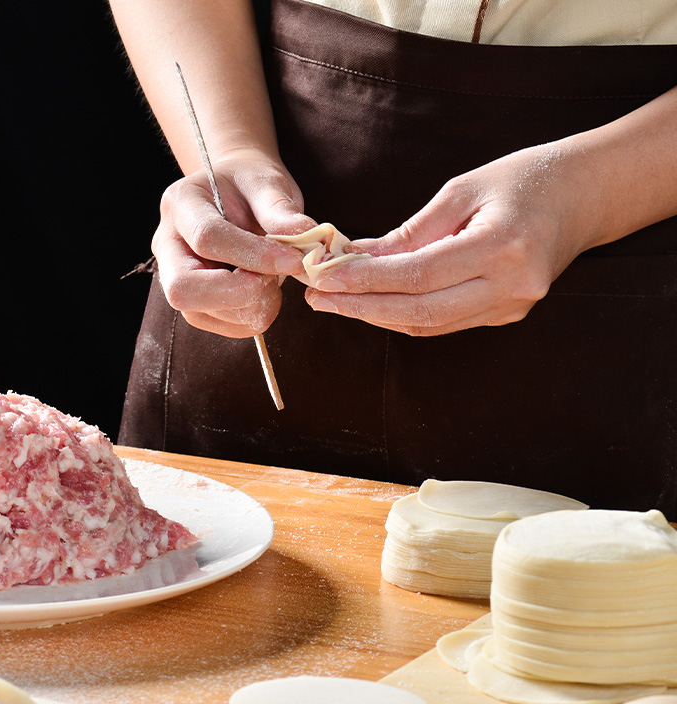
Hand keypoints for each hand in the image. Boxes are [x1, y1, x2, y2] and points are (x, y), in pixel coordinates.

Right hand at [152, 152, 312, 337]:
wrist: (237, 197)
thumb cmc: (250, 186)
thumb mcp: (267, 183)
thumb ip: (281, 210)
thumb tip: (307, 236)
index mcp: (180, 204)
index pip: (207, 238)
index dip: (253, 256)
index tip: (294, 260)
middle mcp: (167, 246)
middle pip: (182, 290)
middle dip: (237, 293)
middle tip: (273, 279)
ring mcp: (175, 279)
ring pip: (203, 315)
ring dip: (252, 306)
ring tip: (273, 278)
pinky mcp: (195, 305)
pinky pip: (223, 327)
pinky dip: (255, 317)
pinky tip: (267, 291)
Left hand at [304, 142, 604, 335]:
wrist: (585, 196)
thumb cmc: (525, 179)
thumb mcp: (463, 190)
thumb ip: (410, 232)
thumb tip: (354, 258)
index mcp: (504, 248)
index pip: (417, 276)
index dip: (364, 281)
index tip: (321, 278)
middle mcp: (511, 288)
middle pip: (419, 312)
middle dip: (360, 307)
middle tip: (317, 298)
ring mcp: (511, 308)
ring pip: (428, 325)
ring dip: (376, 315)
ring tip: (335, 301)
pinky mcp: (506, 315)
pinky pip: (444, 323)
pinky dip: (404, 315)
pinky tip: (372, 303)